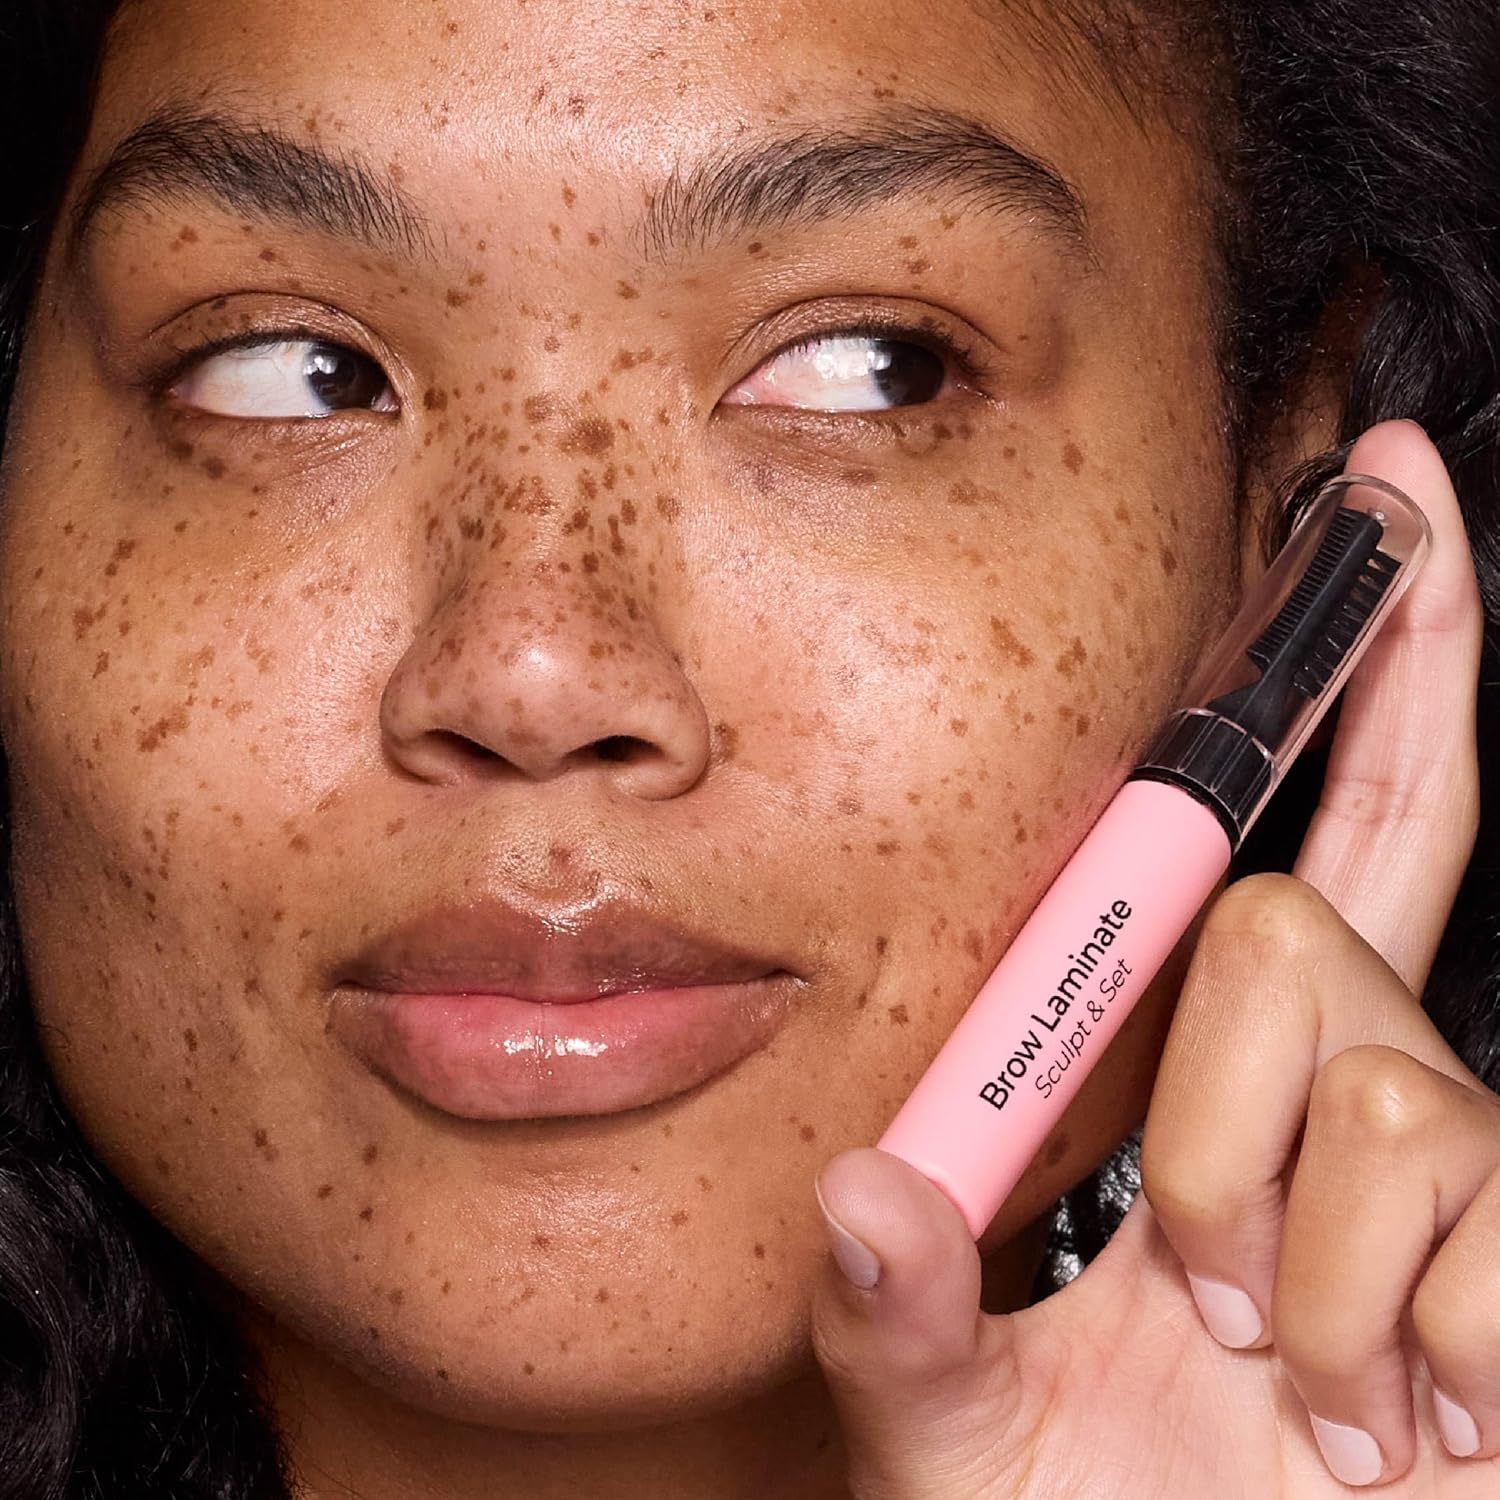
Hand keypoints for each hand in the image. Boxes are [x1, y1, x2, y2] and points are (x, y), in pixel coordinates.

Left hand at [810, 419, 1493, 1496]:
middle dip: (1233, 1105)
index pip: (1277, 837)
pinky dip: (1412, 1343)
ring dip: (1300, 1262)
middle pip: (1320, 920)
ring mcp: (1458, 1185)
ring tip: (1285, 1384)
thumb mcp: (965, 1428)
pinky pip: (1489, 1220)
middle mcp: (1341, 1099)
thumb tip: (859, 1190)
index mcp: (1203, 1091)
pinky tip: (1400, 1420)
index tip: (1394, 484)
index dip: (1356, 667)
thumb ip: (902, 1315)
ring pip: (1382, 1079)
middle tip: (1205, 1285)